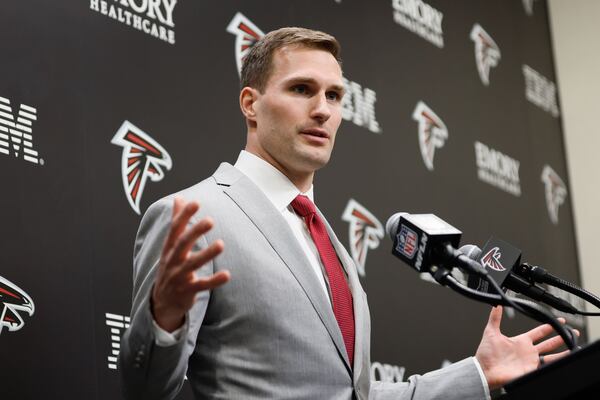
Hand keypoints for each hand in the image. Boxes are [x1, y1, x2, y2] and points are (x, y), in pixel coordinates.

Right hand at [151, 197, 230, 331]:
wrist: (161, 302)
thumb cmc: (170, 267)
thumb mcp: (170, 245)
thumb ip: (176, 221)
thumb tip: (179, 198)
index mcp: (169, 248)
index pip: (175, 229)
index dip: (184, 216)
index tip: (195, 203)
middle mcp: (172, 261)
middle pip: (182, 244)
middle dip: (195, 232)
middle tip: (210, 220)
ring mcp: (178, 276)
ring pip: (192, 264)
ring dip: (206, 254)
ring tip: (221, 244)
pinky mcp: (187, 291)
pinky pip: (201, 286)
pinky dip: (214, 281)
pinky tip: (226, 275)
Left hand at [475, 306, 578, 389]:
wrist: (485, 370)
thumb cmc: (486, 354)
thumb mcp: (491, 332)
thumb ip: (495, 318)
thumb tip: (496, 304)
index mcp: (520, 341)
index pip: (538, 332)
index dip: (548, 326)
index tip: (558, 321)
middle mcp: (527, 351)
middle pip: (548, 343)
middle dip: (560, 337)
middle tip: (572, 332)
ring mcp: (530, 361)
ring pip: (551, 356)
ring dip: (562, 351)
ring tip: (573, 346)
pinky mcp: (531, 370)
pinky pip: (547, 367)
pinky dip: (556, 363)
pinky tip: (564, 359)